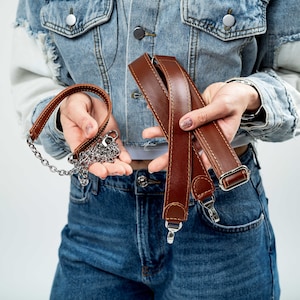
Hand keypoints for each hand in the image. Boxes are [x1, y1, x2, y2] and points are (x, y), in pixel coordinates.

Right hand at [60, 92, 131, 178]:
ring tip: (127, 170)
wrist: (84, 101)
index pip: (84, 160)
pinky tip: (128, 160)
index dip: (94, 167)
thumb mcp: (75, 109)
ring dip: (119, 165)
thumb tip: (91, 132)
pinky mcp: (111, 138)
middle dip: (110, 168)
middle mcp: (89, 147)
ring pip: (110, 158)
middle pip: (99, 162)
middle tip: (120, 171)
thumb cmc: (74, 105)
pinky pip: (118, 149)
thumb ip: (83, 120)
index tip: (103, 172)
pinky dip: (123, 155)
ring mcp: (101, 144)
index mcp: (77, 143)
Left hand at [143, 81, 260, 171]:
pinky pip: (176, 116)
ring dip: (161, 134)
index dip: (191, 167)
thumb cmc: (235, 100)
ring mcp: (196, 126)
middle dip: (168, 157)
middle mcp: (204, 136)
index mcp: (217, 140)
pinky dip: (165, 115)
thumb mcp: (222, 107)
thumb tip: (184, 123)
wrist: (233, 88)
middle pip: (185, 149)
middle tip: (153, 167)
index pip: (203, 158)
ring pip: (177, 133)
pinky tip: (153, 112)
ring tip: (146, 135)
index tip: (180, 173)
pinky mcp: (190, 114)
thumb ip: (204, 115)